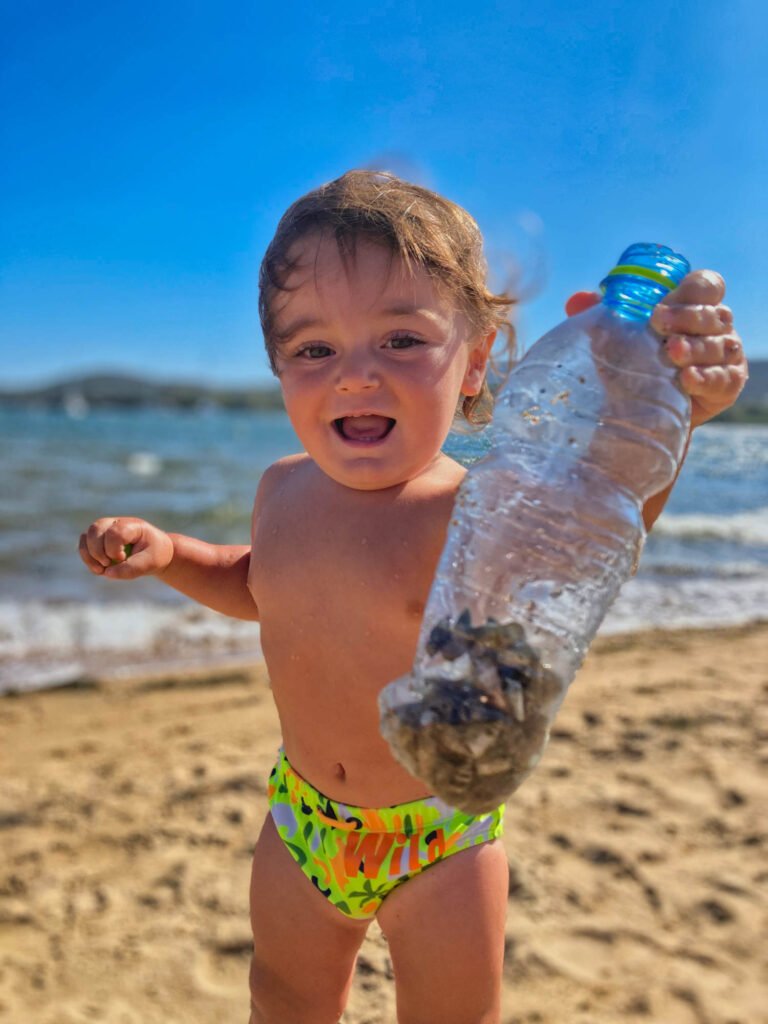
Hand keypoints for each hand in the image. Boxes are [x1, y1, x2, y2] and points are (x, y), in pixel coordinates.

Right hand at [79, 517, 173, 579]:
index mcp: (133, 525)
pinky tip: (99, 570)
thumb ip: (131, 568)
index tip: (123, 559)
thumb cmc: (155, 555)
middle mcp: (116, 523)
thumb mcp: (150, 563)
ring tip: (101, 570)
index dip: (113, 549)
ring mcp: (106, 529)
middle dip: (97, 551)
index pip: (115, 532)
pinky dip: (87, 558)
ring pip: (86, 536)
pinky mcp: (99, 539)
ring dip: (89, 556)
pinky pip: (84, 545)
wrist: (155, 553)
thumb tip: (107, 572)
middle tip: (108, 564)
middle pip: (95, 529)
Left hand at [565, 270, 747, 427]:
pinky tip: (687, 378)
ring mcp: (726, 356)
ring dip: (696, 347)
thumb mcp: (613, 338)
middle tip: (659, 323)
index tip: (658, 307)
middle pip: (715, 314)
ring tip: (672, 352)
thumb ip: (599, 316)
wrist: (638, 410)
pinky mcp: (727, 385)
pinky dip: (706, 377)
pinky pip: (724, 379)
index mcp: (694, 306)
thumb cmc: (631, 361)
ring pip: (720, 345)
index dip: (688, 292)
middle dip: (688, 317)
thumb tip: (576, 301)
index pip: (705, 286)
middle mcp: (716, 327)